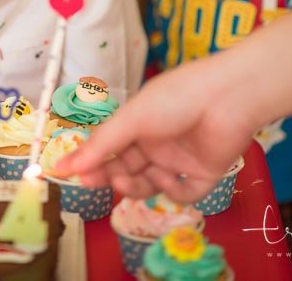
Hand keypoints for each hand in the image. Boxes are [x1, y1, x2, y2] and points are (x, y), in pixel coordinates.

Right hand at [55, 58, 258, 202]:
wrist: (227, 98)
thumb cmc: (175, 98)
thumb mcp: (130, 119)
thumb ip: (100, 146)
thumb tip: (65, 165)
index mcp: (138, 124)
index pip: (110, 149)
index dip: (91, 161)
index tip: (67, 173)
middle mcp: (158, 143)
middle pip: (126, 169)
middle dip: (108, 176)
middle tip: (90, 182)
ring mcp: (180, 160)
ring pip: (151, 185)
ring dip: (135, 186)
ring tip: (126, 181)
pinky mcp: (205, 174)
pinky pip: (184, 193)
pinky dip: (173, 192)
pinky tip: (166, 178)